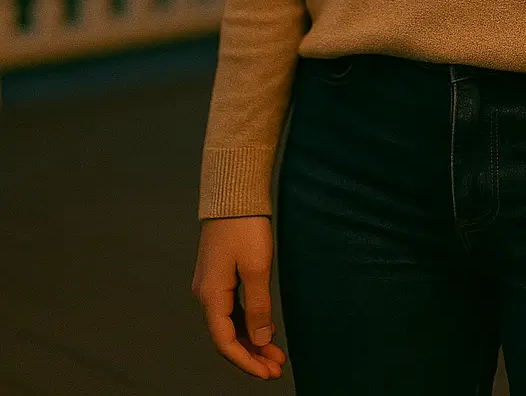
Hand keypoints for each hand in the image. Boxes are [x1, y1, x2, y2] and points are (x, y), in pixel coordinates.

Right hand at [192, 216, 287, 379]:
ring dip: (252, 340)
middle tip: (277, 368)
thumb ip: (258, 307)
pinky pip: (233, 308)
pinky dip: (249, 322)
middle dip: (252, 354)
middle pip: (227, 336)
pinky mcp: (220, 275)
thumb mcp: (257, 268)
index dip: (246, 361)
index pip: (225, 342)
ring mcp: (211, 284)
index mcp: (211, 295)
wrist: (234, 193)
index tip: (268, 373)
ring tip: (276, 354)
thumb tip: (261, 339)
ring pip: (231, 323)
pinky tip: (265, 329)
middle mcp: (206, 294)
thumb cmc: (244, 227)